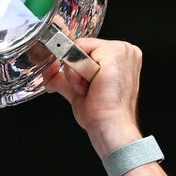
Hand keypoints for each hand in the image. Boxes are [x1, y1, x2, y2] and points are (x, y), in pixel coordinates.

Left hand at [45, 38, 143, 157]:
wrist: (109, 127)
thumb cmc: (101, 114)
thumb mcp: (79, 91)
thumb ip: (65, 79)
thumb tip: (51, 78)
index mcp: (121, 58)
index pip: (88, 50)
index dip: (75, 65)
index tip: (78, 84)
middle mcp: (124, 51)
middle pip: (83, 48)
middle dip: (75, 70)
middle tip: (86, 90)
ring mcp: (122, 50)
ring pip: (80, 49)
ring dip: (77, 73)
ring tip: (90, 89)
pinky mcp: (115, 53)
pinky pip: (80, 51)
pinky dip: (77, 71)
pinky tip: (90, 85)